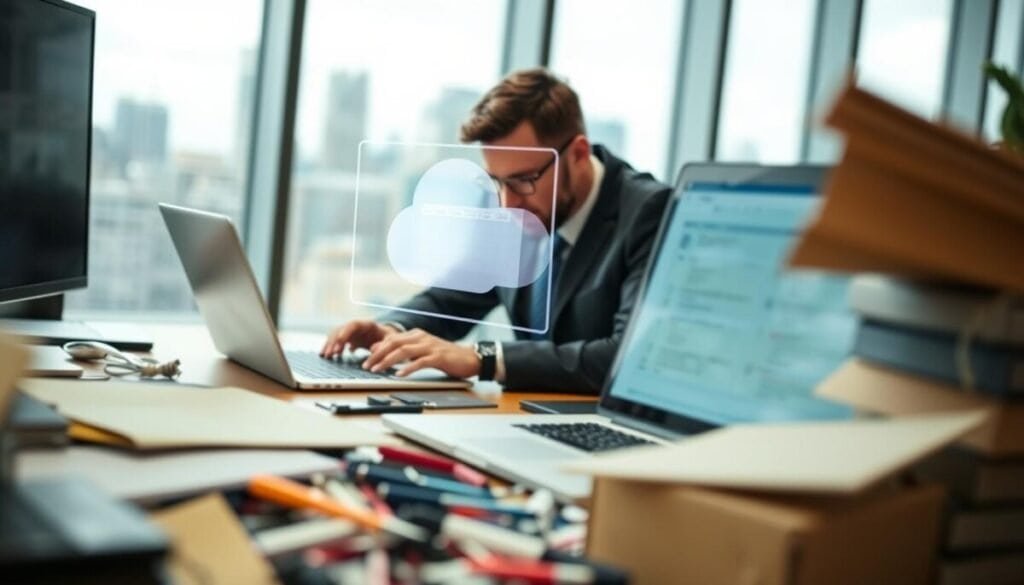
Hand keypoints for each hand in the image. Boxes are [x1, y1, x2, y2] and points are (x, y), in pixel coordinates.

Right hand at [320, 320, 400, 356]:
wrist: (388, 339)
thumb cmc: (390, 339)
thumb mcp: (392, 341)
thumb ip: (384, 344)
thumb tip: (373, 349)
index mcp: (368, 324)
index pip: (354, 324)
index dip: (346, 331)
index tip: (340, 340)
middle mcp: (357, 326)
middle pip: (342, 330)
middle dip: (335, 341)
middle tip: (331, 353)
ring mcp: (352, 332)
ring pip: (336, 335)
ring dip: (331, 345)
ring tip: (327, 356)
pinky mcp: (349, 339)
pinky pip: (337, 342)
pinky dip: (332, 348)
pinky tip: (330, 356)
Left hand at [362, 328, 480, 378]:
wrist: (470, 358)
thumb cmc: (445, 356)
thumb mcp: (422, 352)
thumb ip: (405, 351)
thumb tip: (384, 353)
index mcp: (416, 335)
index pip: (391, 338)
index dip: (377, 348)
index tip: (365, 358)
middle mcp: (421, 337)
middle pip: (394, 343)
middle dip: (377, 354)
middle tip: (365, 365)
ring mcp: (430, 346)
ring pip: (403, 351)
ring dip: (387, 361)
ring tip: (377, 370)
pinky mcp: (439, 357)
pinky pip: (420, 362)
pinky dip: (408, 368)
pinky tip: (399, 374)